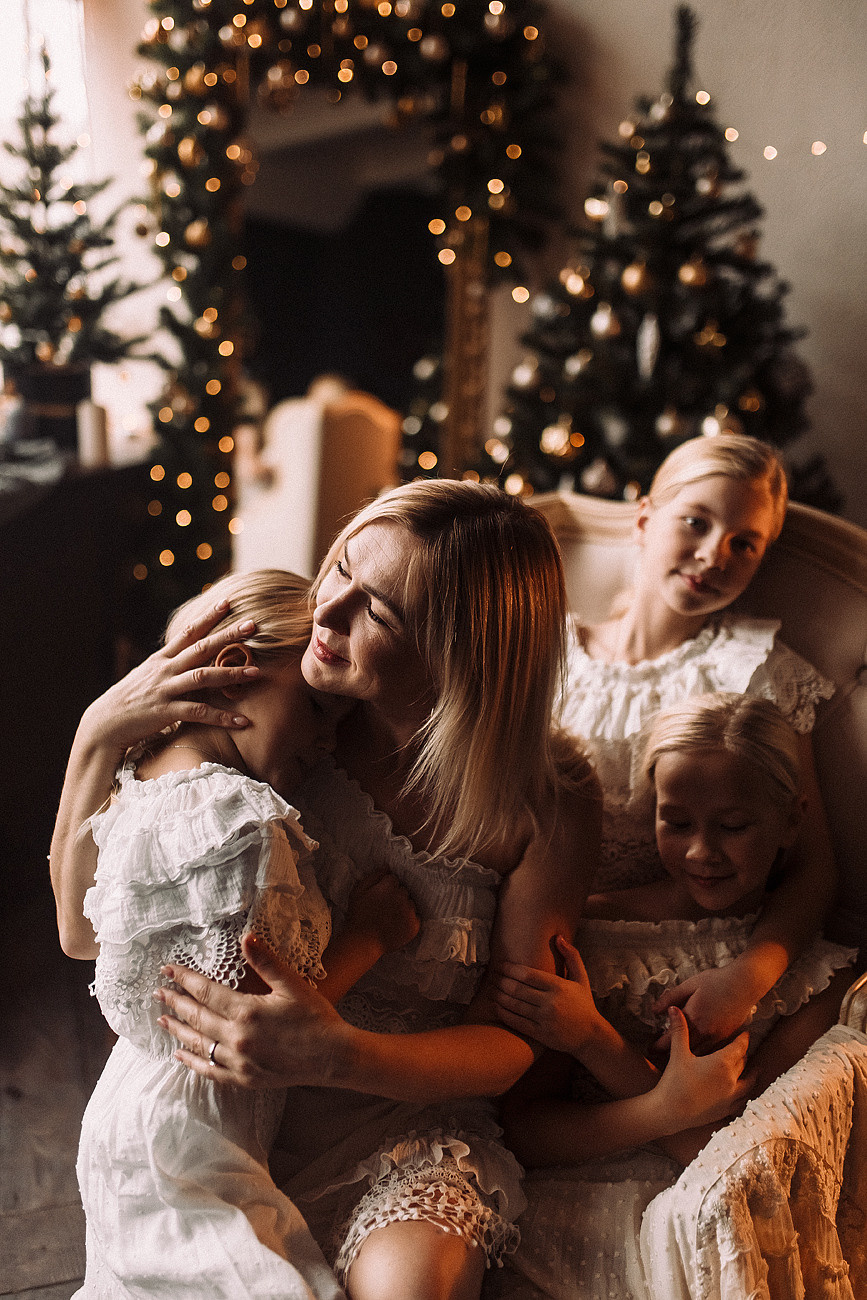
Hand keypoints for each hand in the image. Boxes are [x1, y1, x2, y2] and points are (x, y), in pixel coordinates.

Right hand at [81, 599, 262, 755]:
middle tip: (253, 625)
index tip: (228, 602)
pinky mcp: (165, 712)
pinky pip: (198, 713)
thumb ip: (168, 666)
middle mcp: (164, 670)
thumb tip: (188, 656)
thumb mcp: (147, 676)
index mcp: (161, 659)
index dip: (208, 616)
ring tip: (256, 672)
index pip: (188, 632)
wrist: (104, 724)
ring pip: (202, 677)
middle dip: (227, 635)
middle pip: (200, 648)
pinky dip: (222, 717)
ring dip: (231, 674)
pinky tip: (242, 721)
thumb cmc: (130, 701)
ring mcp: (164, 690)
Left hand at [154, 933, 354, 1087]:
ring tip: (162, 1019)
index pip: (206, 992)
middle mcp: (237, 1039)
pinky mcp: (244, 1079)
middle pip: (197, 1018)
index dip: (185, 980)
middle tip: (157, 993)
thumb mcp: (292, 985)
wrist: (333, 1057)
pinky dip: (192, 1062)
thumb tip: (245, 937)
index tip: (167, 970)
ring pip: (199, 1044)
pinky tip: (179, 1054)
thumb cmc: (315, 1017)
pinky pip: (210, 1070)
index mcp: (247, 1012)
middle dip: (176, 1003)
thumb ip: (266, 962)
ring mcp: (239, 1063)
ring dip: (178, 1030)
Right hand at [345, 870, 420, 954]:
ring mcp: (410, 911)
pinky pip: (416, 917)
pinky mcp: (414, 925)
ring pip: (411, 903)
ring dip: (404, 907)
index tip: (380, 896)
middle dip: (396, 895)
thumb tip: (387, 866)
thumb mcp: (358, 891)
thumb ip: (374, 876)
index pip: (394, 879)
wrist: (362, 942)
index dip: (386, 887)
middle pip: (404, 890)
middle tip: (385, 907)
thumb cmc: (358, 916)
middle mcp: (402, 896)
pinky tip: (398, 924)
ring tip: (391, 917)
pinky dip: (409, 920)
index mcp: (389, 886)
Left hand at [495, 934, 601, 1053]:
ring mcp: (544, 1019)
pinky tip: (497, 1007)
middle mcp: (550, 1002)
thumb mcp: (582, 979)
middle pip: (518, 989)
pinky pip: (517, 1022)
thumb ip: (572, 956)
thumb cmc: (584, 1005)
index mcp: (559, 986)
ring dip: (500, 997)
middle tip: (493, 977)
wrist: (591, 1036)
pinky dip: (504, 1014)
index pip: (528, 975)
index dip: (511, 969)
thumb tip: (559, 937)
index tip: (501, 966)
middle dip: (502, 982)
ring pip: (515, 1005)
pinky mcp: (540, 1034)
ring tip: (492, 990)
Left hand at [652, 963, 758, 1051]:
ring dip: (687, 1055)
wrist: (745, 983)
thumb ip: (670, 998)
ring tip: (676, 1054)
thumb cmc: (716, 981)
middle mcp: (705, 1032)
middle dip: (670, 1054)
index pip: (670, 1038)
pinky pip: (711, 1051)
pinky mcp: (727, 1037)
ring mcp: (718, 1037)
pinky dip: (701, 1054)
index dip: (658, 1046)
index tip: (650, 1049)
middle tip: (659, 1055)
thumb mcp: (690, 985)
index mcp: (693, 1018)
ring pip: (698, 1054)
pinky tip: (696, 1051)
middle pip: (683, 1050)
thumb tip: (654, 1010)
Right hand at [652, 1007, 751, 1135]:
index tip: (746, 1032)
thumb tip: (674, 1008)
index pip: (739, 1047)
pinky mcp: (726, 1110)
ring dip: (751, 1075)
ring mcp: (731, 1097)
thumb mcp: (678, 1053)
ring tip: (754, 1070)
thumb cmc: (674, 1081)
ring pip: (748, 1083)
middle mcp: (732, 1080)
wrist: (669, 1112)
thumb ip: (680, 1030)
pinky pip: (742, 1101)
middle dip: (744, 1054)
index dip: (743, 1038)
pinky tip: (743, 1094)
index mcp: (722, 1063)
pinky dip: (745, 1094)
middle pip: (744, 1063)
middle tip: (743, 1047)